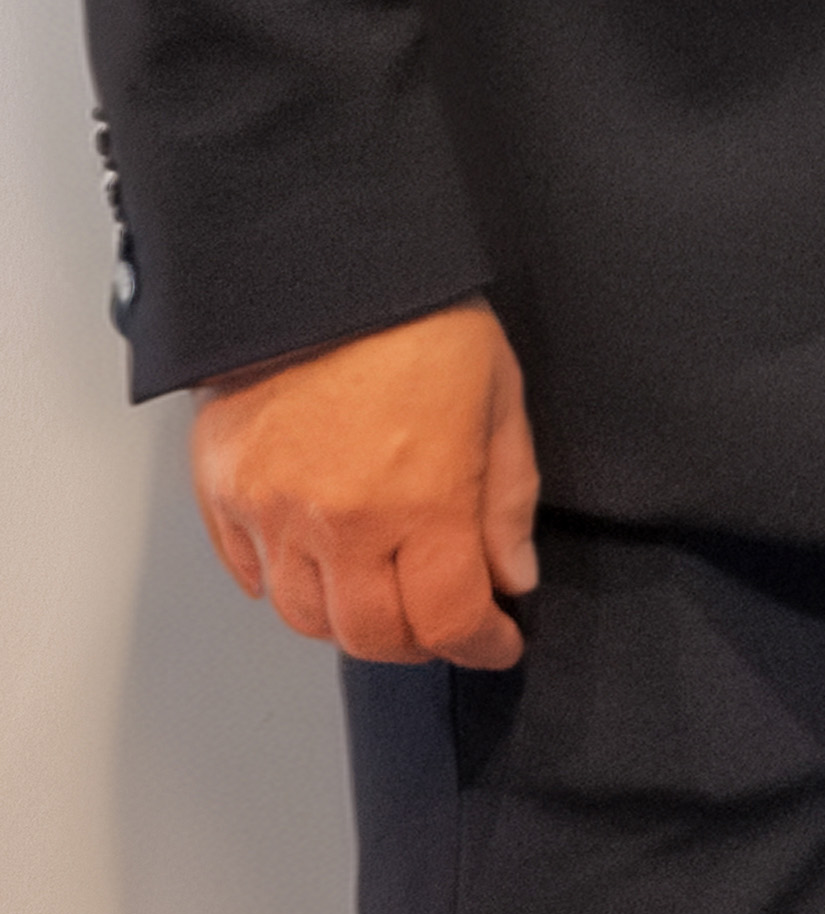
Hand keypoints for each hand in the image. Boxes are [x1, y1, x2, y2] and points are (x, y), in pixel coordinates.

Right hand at [192, 298, 538, 668]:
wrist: (323, 269)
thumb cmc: (422, 323)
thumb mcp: (499, 401)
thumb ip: (506, 500)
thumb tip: (510, 577)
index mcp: (422, 501)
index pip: (447, 620)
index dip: (480, 644)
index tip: (496, 642)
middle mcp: (340, 522)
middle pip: (369, 636)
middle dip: (416, 644)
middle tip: (442, 625)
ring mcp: (272, 512)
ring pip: (304, 617)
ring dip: (349, 621)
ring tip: (384, 595)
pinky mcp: (223, 493)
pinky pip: (250, 574)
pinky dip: (286, 585)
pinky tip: (320, 565)